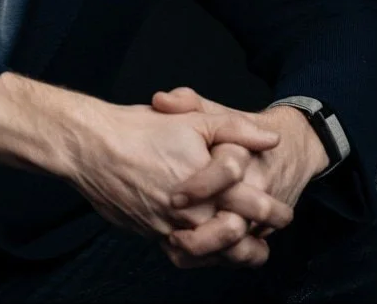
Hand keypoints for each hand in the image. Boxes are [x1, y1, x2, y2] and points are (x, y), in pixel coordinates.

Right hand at [64, 99, 294, 244]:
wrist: (92, 148)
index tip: (284, 214)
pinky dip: (199, 254)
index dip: (274, 213)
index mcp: (208, 186)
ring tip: (247, 252)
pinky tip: (207, 248)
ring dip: (232, 256)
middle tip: (269, 238)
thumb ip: (238, 130)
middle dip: (257, 242)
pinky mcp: (150, 233)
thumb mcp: (195, 119)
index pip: (254, 208)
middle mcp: (191, 214)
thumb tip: (271, 141)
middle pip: (235, 240)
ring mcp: (168, 227)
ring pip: (210, 254)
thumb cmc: (141, 130)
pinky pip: (181, 254)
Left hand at [150, 87, 325, 268]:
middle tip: (173, 235)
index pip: (229, 171)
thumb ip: (187, 101)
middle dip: (203, 237)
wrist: (291, 149)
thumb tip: (160, 101)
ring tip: (176, 245)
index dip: (200, 186)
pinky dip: (216, 258)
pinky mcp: (262, 231)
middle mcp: (259, 188)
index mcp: (246, 154)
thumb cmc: (243, 131)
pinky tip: (188, 251)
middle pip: (236, 224)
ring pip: (239, 248)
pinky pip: (242, 255)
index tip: (175, 197)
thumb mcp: (216, 112)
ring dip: (208, 252)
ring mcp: (263, 214)